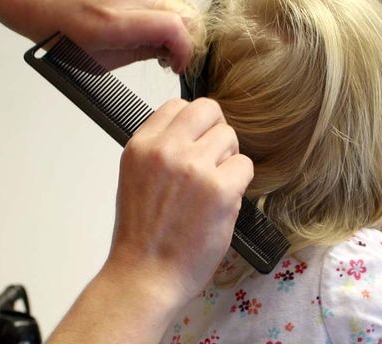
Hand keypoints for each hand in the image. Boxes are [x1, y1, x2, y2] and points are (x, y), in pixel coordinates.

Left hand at [0, 0, 194, 72]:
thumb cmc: (55, 30)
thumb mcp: (96, 59)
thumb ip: (137, 54)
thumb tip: (167, 54)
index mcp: (114, 22)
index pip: (173, 28)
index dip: (185, 51)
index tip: (178, 65)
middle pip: (183, 13)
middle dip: (186, 39)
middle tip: (172, 57)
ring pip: (176, 2)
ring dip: (176, 25)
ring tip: (157, 44)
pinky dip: (163, 13)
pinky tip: (147, 27)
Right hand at [106, 98, 252, 303]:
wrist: (145, 275)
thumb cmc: (142, 236)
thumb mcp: (135, 178)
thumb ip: (160, 150)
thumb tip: (193, 132)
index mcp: (141, 146)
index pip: (177, 106)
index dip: (192, 126)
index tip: (194, 145)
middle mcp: (165, 150)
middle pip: (208, 110)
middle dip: (215, 132)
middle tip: (212, 161)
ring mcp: (194, 167)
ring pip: (230, 137)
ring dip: (228, 160)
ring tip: (212, 188)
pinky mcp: (220, 189)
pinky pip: (245, 166)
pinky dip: (240, 183)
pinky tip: (222, 202)